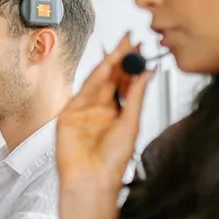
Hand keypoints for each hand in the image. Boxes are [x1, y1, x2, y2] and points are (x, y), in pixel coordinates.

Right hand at [57, 32, 153, 188]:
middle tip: (131, 38)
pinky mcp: (70, 114)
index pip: (127, 82)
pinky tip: (106, 65)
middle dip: (122, 57)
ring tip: (122, 46)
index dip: (134, 64)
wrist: (91, 180)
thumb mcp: (131, 125)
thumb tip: (148, 73)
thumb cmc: (112, 163)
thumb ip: (137, 96)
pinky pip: (84, 90)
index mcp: (119, 114)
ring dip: (110, 63)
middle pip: (112, 77)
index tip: (142, 47)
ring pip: (98, 80)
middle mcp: (102, 110)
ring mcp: (85, 110)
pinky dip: (95, 76)